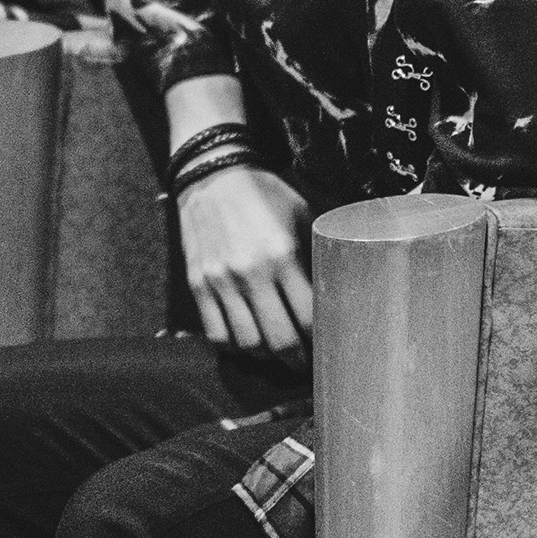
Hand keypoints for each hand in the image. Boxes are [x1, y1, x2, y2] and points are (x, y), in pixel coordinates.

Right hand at [178, 163, 313, 356]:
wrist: (212, 174)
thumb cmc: (263, 194)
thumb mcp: (301, 215)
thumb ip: (315, 254)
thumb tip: (338, 289)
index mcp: (282, 254)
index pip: (309, 318)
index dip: (323, 341)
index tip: (328, 347)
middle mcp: (251, 272)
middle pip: (280, 342)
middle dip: (298, 361)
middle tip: (306, 363)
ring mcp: (221, 280)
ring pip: (248, 345)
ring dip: (267, 357)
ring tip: (277, 353)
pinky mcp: (198, 284)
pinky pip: (217, 334)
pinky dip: (235, 348)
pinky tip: (248, 342)